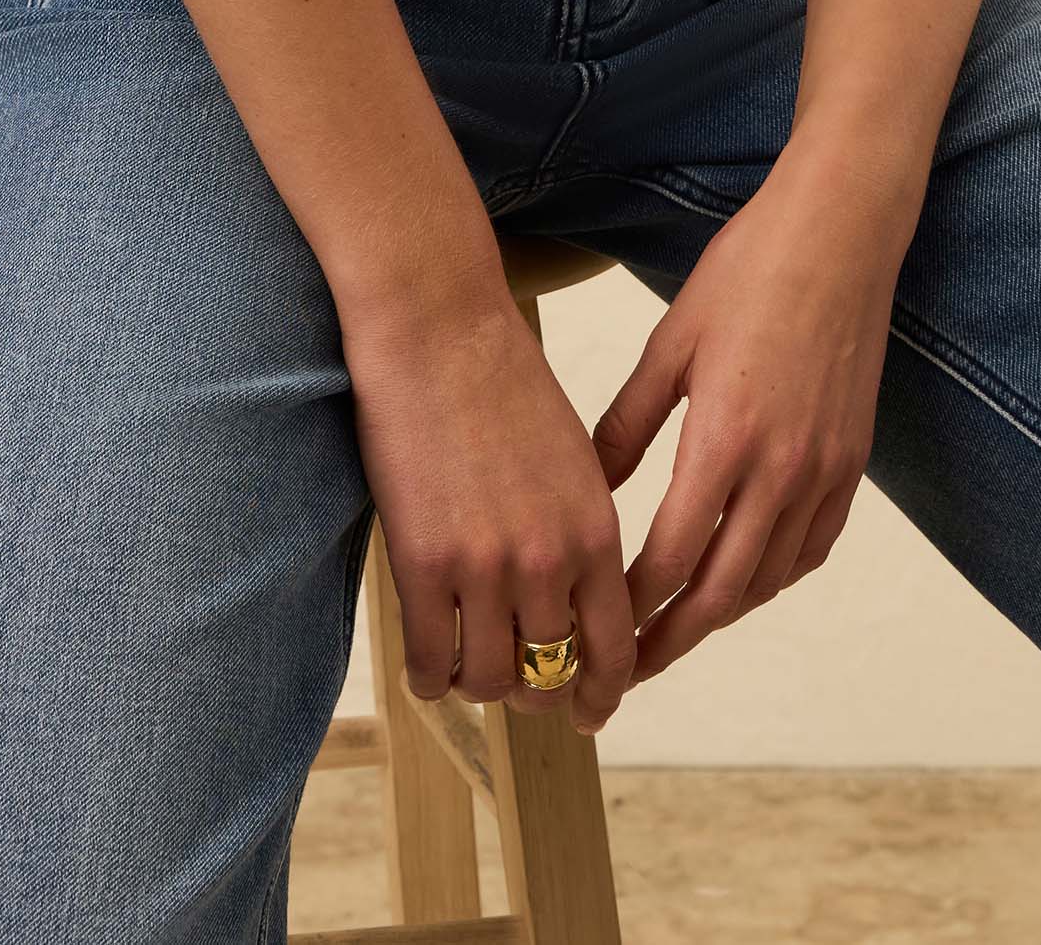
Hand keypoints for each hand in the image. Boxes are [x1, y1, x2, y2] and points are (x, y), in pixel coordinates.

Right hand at [346, 282, 637, 734]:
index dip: (604, 693)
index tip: (590, 712)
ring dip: (481, 686)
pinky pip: (432, 661)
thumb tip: (578, 595)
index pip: (616, 646)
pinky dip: (431, 678)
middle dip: (538, 693)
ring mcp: (486, 566)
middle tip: (521, 690)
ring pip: (492, 679)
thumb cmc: (503, 382)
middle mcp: (550, 559)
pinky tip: (428, 667)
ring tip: (467, 671)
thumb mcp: (573, 457)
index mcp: (596, 530)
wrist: (439, 328)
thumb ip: (581, 529)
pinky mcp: (424, 563)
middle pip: (551, 674)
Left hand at [589, 134, 918, 679]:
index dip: (630, 605)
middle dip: (669, 640)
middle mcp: (781, 469)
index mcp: (725, 438)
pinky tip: (743, 581)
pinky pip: (811, 548)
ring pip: (768, 580)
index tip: (595, 626)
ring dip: (719, 615)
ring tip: (674, 630)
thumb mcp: (673, 342)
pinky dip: (772, 579)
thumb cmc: (749, 272)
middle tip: (627, 672)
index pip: (670, 558)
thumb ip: (628, 423)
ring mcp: (824, 470)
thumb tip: (590, 487)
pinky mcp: (852, 462)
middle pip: (720, 593)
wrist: (840, 233)